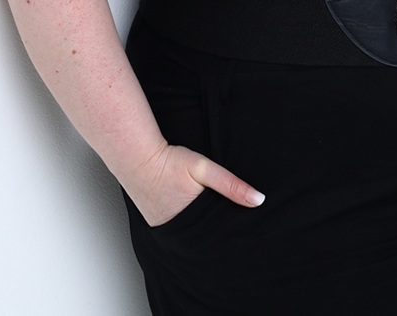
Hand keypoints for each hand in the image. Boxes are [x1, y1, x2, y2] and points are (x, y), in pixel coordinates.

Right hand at [123, 142, 264, 226]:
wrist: (138, 158)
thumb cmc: (170, 162)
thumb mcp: (205, 169)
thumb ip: (231, 185)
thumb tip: (258, 200)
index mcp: (193, 225)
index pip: (219, 236)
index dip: (231, 234)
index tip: (245, 234)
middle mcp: (178, 234)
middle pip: (205, 238)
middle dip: (218, 234)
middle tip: (232, 229)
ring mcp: (165, 231)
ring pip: (191, 235)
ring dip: (202, 230)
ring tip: (214, 223)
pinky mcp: (157, 224)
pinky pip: (177, 230)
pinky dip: (187, 226)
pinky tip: (193, 216)